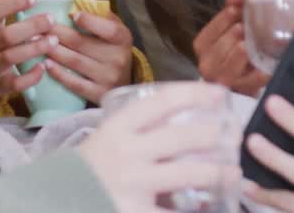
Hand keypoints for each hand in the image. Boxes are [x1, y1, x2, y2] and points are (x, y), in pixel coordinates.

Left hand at [44, 12, 134, 103]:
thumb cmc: (112, 48)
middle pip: (82, 43)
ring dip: (53, 51)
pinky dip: (59, 74)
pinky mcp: (99, 94)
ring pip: (75, 62)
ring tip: (35, 43)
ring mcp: (109, 77)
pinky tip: (46, 64)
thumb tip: (75, 4)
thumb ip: (99, 15)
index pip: (108, 29)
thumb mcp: (113, 29)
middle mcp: (118, 58)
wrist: (123, 82)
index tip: (71, 15)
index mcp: (123, 38)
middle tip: (38, 27)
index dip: (89, 21)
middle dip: (57, 34)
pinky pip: (75, 83)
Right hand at [79, 82, 241, 212]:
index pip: (162, 102)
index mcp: (119, 127)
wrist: (57, 198)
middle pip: (182, 137)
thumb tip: (189, 119)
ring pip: (188, 175)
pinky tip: (212, 208)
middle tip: (236, 135)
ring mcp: (132, 183)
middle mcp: (126, 151)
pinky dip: (195, 212)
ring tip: (234, 174)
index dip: (195, 93)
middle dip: (215, 134)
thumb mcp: (108, 138)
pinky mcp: (134, 212)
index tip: (219, 92)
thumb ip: (141, 130)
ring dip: (219, 173)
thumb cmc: (90, 167)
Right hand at [193, 0, 268, 95]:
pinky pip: (256, 76)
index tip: (240, 10)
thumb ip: (232, 6)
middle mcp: (208, 63)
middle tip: (252, 24)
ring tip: (257, 40)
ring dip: (249, 46)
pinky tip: (270, 62)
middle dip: (241, 30)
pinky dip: (264, 68)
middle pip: (227, 40)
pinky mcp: (242, 90)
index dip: (229, 16)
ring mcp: (224, 79)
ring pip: (238, 54)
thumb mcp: (227, 28)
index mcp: (202, 44)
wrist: (238, 87)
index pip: (215, 25)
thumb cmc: (231, 51)